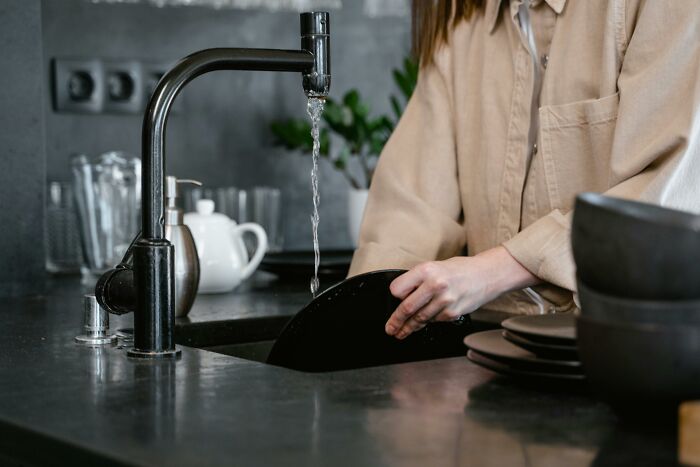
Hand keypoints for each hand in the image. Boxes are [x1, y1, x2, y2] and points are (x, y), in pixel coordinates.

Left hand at [385, 246, 539, 338]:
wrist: (486, 275)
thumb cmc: (459, 270)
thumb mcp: (435, 266)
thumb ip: (418, 280)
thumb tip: (401, 297)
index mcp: (426, 270)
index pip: (398, 289)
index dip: (394, 296)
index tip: (393, 300)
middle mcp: (435, 285)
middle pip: (407, 308)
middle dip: (396, 321)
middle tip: (390, 328)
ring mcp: (445, 301)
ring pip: (420, 319)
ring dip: (409, 328)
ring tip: (401, 332)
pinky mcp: (452, 313)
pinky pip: (434, 321)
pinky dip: (428, 321)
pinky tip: (426, 321)